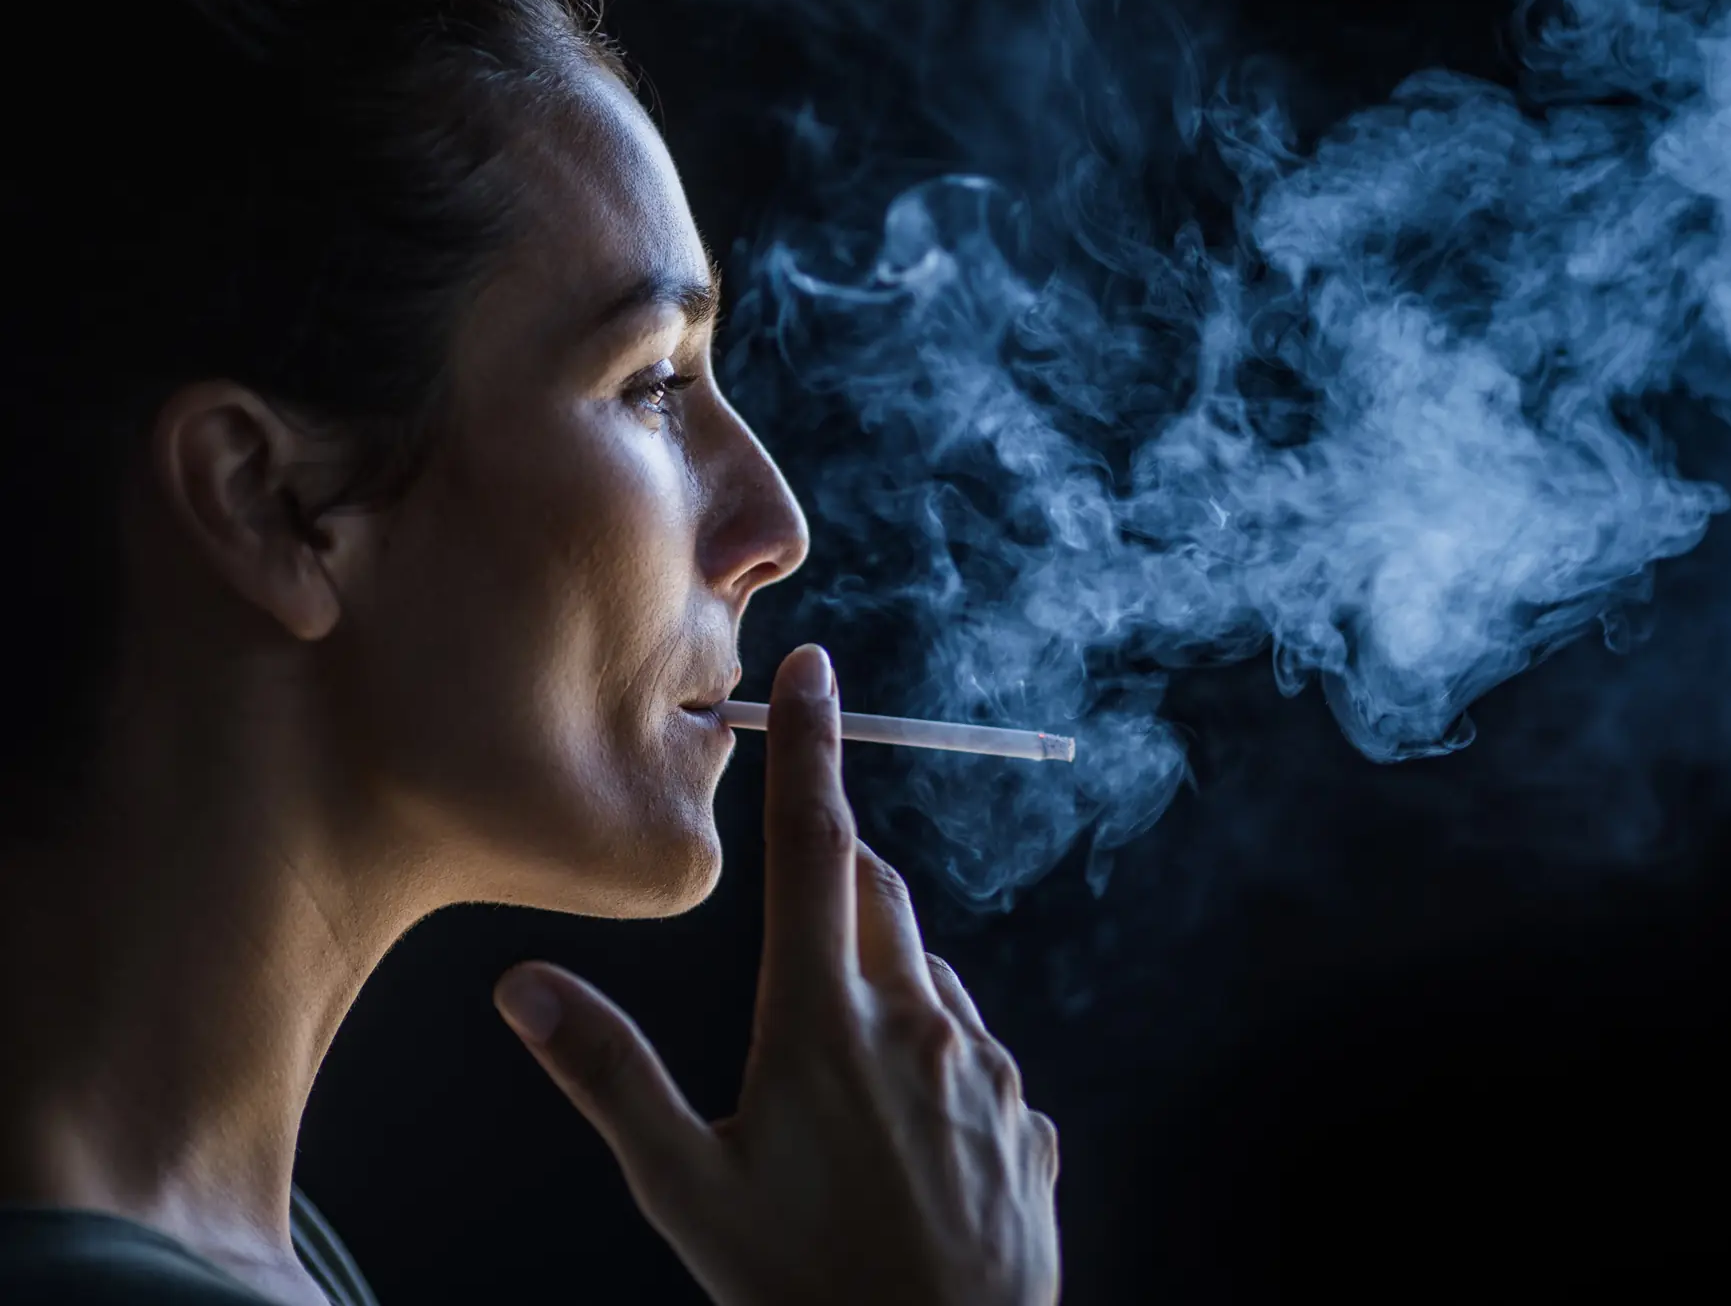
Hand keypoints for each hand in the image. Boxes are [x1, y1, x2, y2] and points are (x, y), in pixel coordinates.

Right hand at [493, 644, 1061, 1305]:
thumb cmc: (805, 1294)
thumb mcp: (687, 1192)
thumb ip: (610, 1076)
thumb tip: (524, 985)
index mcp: (827, 1021)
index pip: (818, 847)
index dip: (814, 749)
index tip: (818, 668)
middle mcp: (919, 1022)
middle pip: (879, 896)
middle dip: (839, 867)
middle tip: (801, 886)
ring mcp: (984, 1069)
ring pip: (928, 972)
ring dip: (883, 967)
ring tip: (833, 1048)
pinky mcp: (1024, 1121)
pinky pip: (971, 1050)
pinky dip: (931, 1048)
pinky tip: (897, 1123)